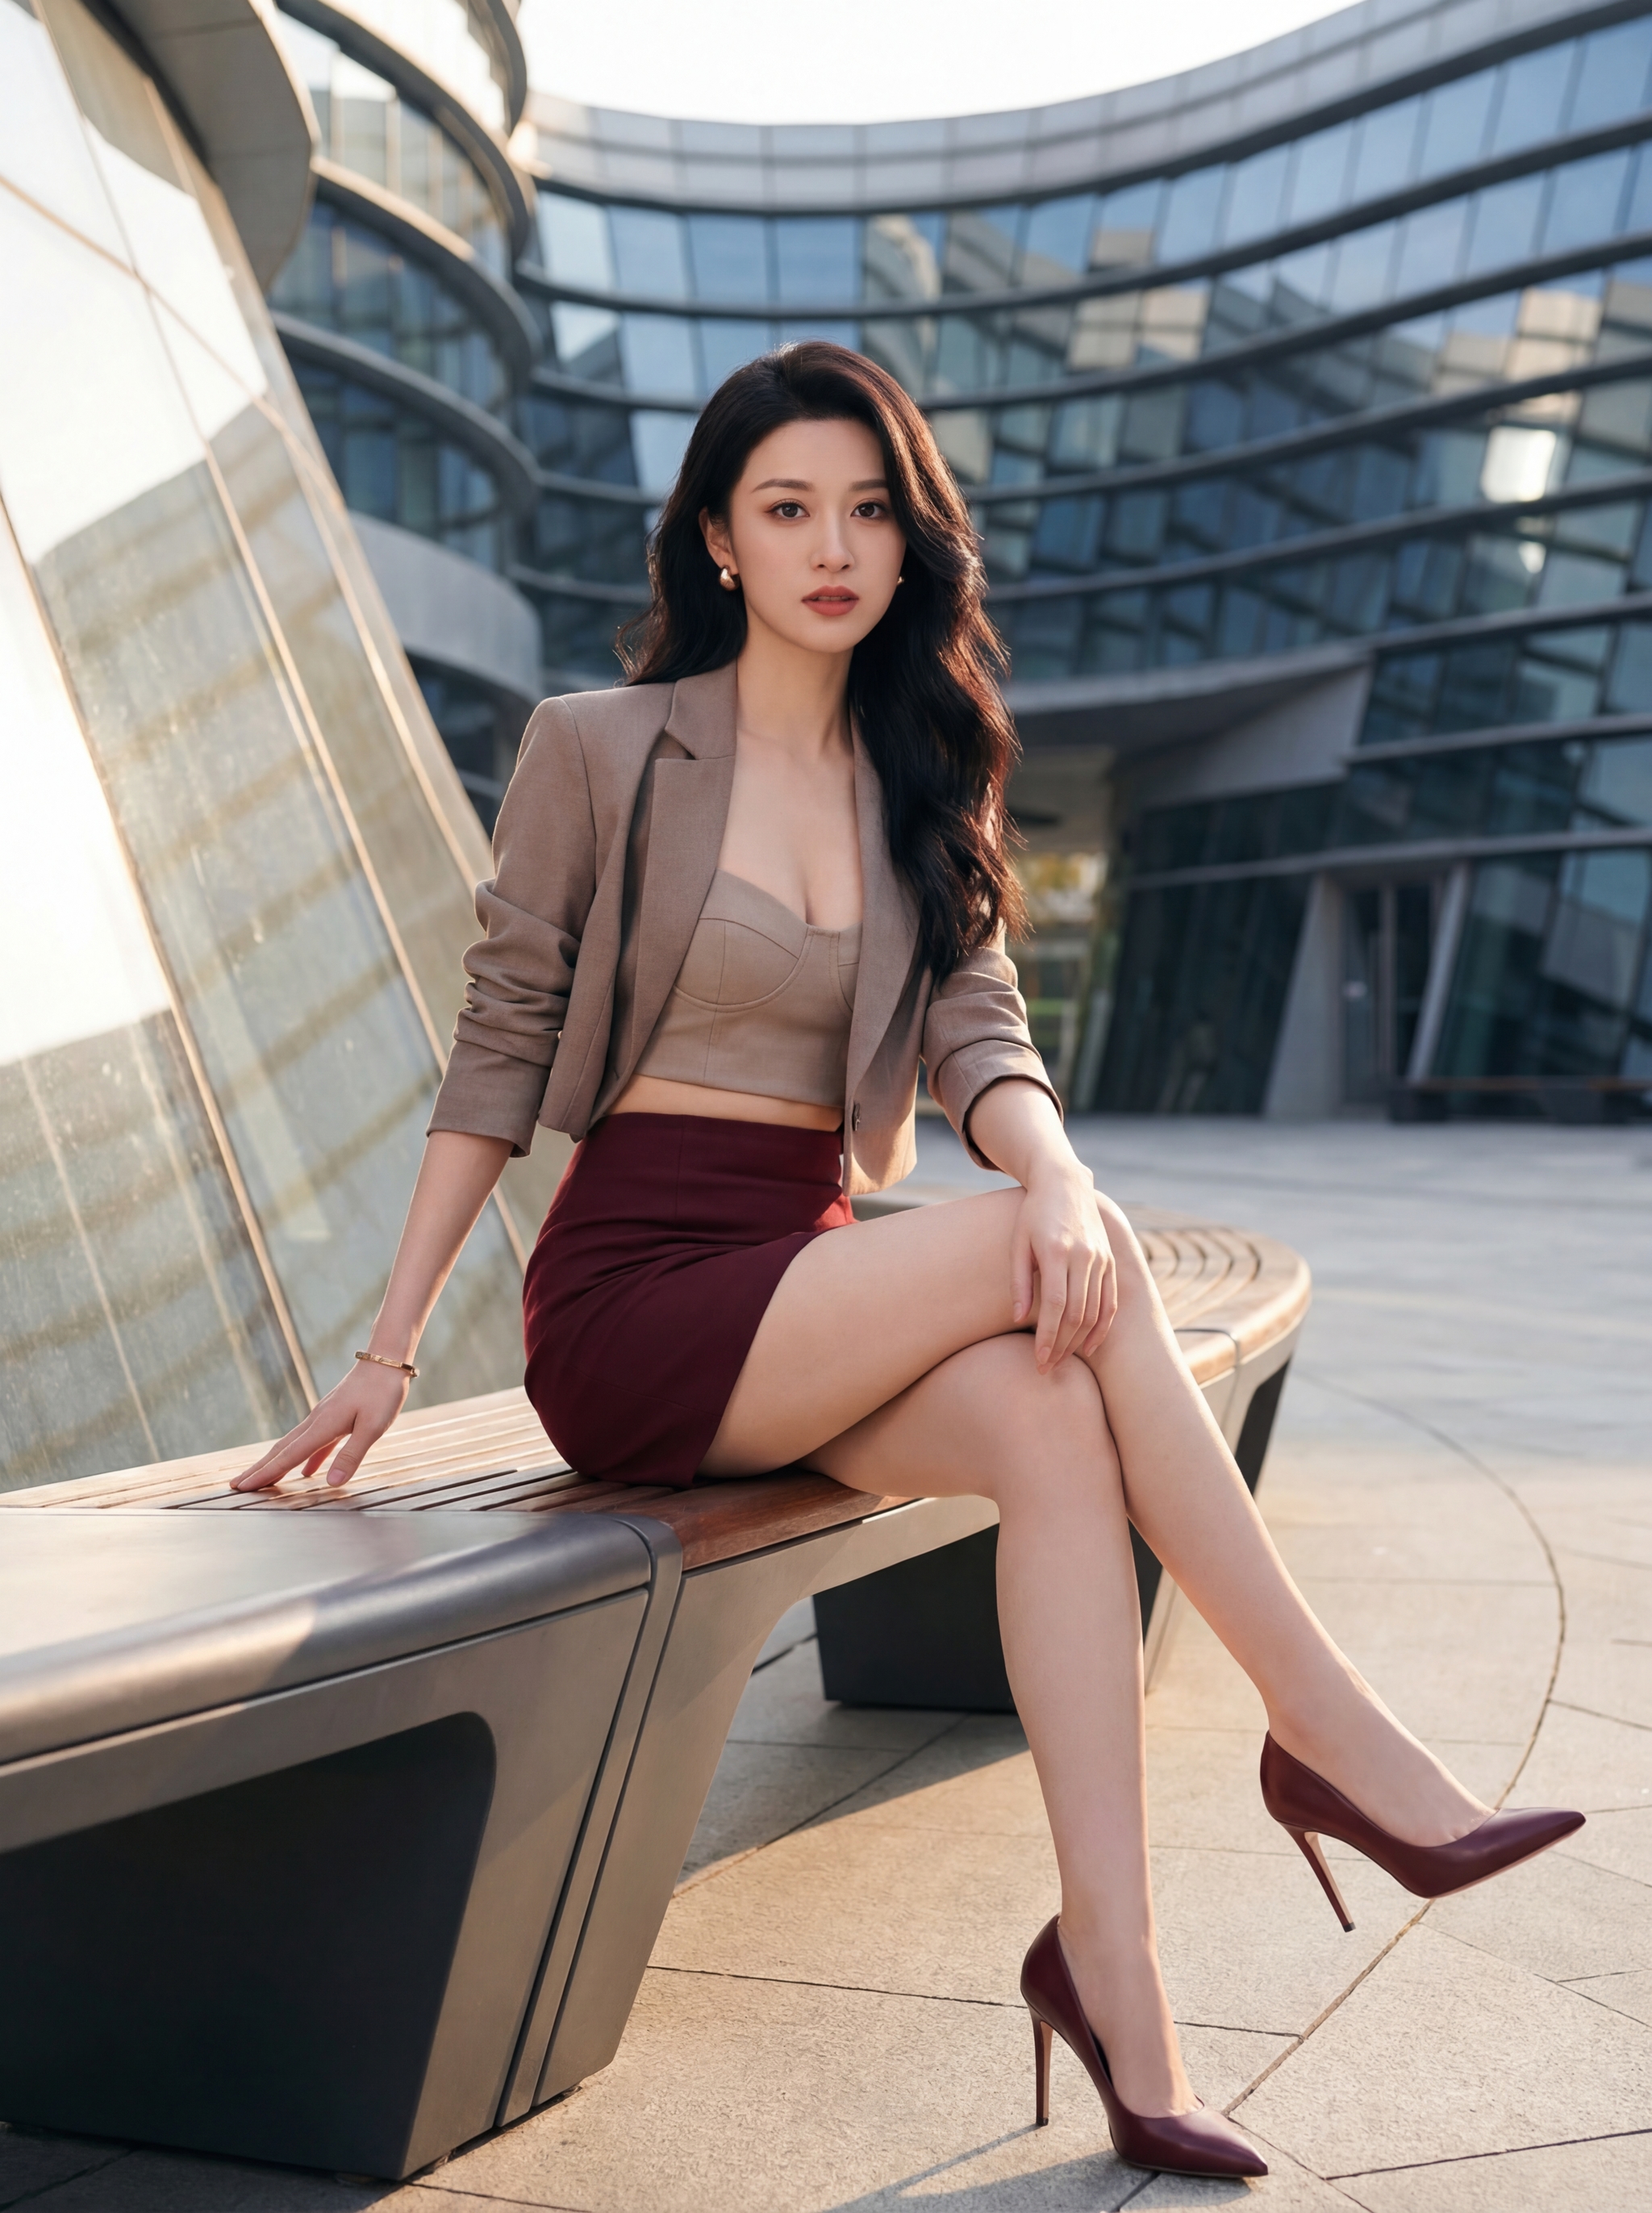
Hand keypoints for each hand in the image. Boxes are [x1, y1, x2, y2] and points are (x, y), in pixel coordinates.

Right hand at [232, 1358, 411, 1490]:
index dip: (265, 1473)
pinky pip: (313, 1442)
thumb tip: (330, 1483)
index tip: (243, 1487)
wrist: (386, 1360)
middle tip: (236, 1485)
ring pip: (294, 1444)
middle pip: (282, 1450)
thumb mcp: (373, 1427)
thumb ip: (351, 1455)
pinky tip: (306, 1472)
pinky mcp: (334, 1415)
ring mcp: (324, 1417)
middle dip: (259, 1469)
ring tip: (261, 1478)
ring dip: (276, 1463)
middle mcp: (317, 1420)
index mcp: (323, 1425)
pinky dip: (305, 1458)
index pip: (288, 1455)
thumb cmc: (382, 1392)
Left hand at [1010, 1163, 1117, 1371]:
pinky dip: (1102, 1327)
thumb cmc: (1033, 1215)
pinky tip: (1089, 1346)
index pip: (1055, 1306)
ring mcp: (1101, 1259)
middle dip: (1062, 1346)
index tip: (1038, 1360)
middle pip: (1077, 1314)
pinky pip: (1110, 1302)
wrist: (1065, 1184)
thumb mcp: (1018, 1243)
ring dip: (1079, 1341)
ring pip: (1095, 1312)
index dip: (1048, 1337)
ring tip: (1062, 1360)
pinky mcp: (1110, 1262)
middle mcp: (1083, 1256)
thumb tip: (1020, 1320)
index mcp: (1056, 1251)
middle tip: (1046, 1368)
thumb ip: (1019, 1282)